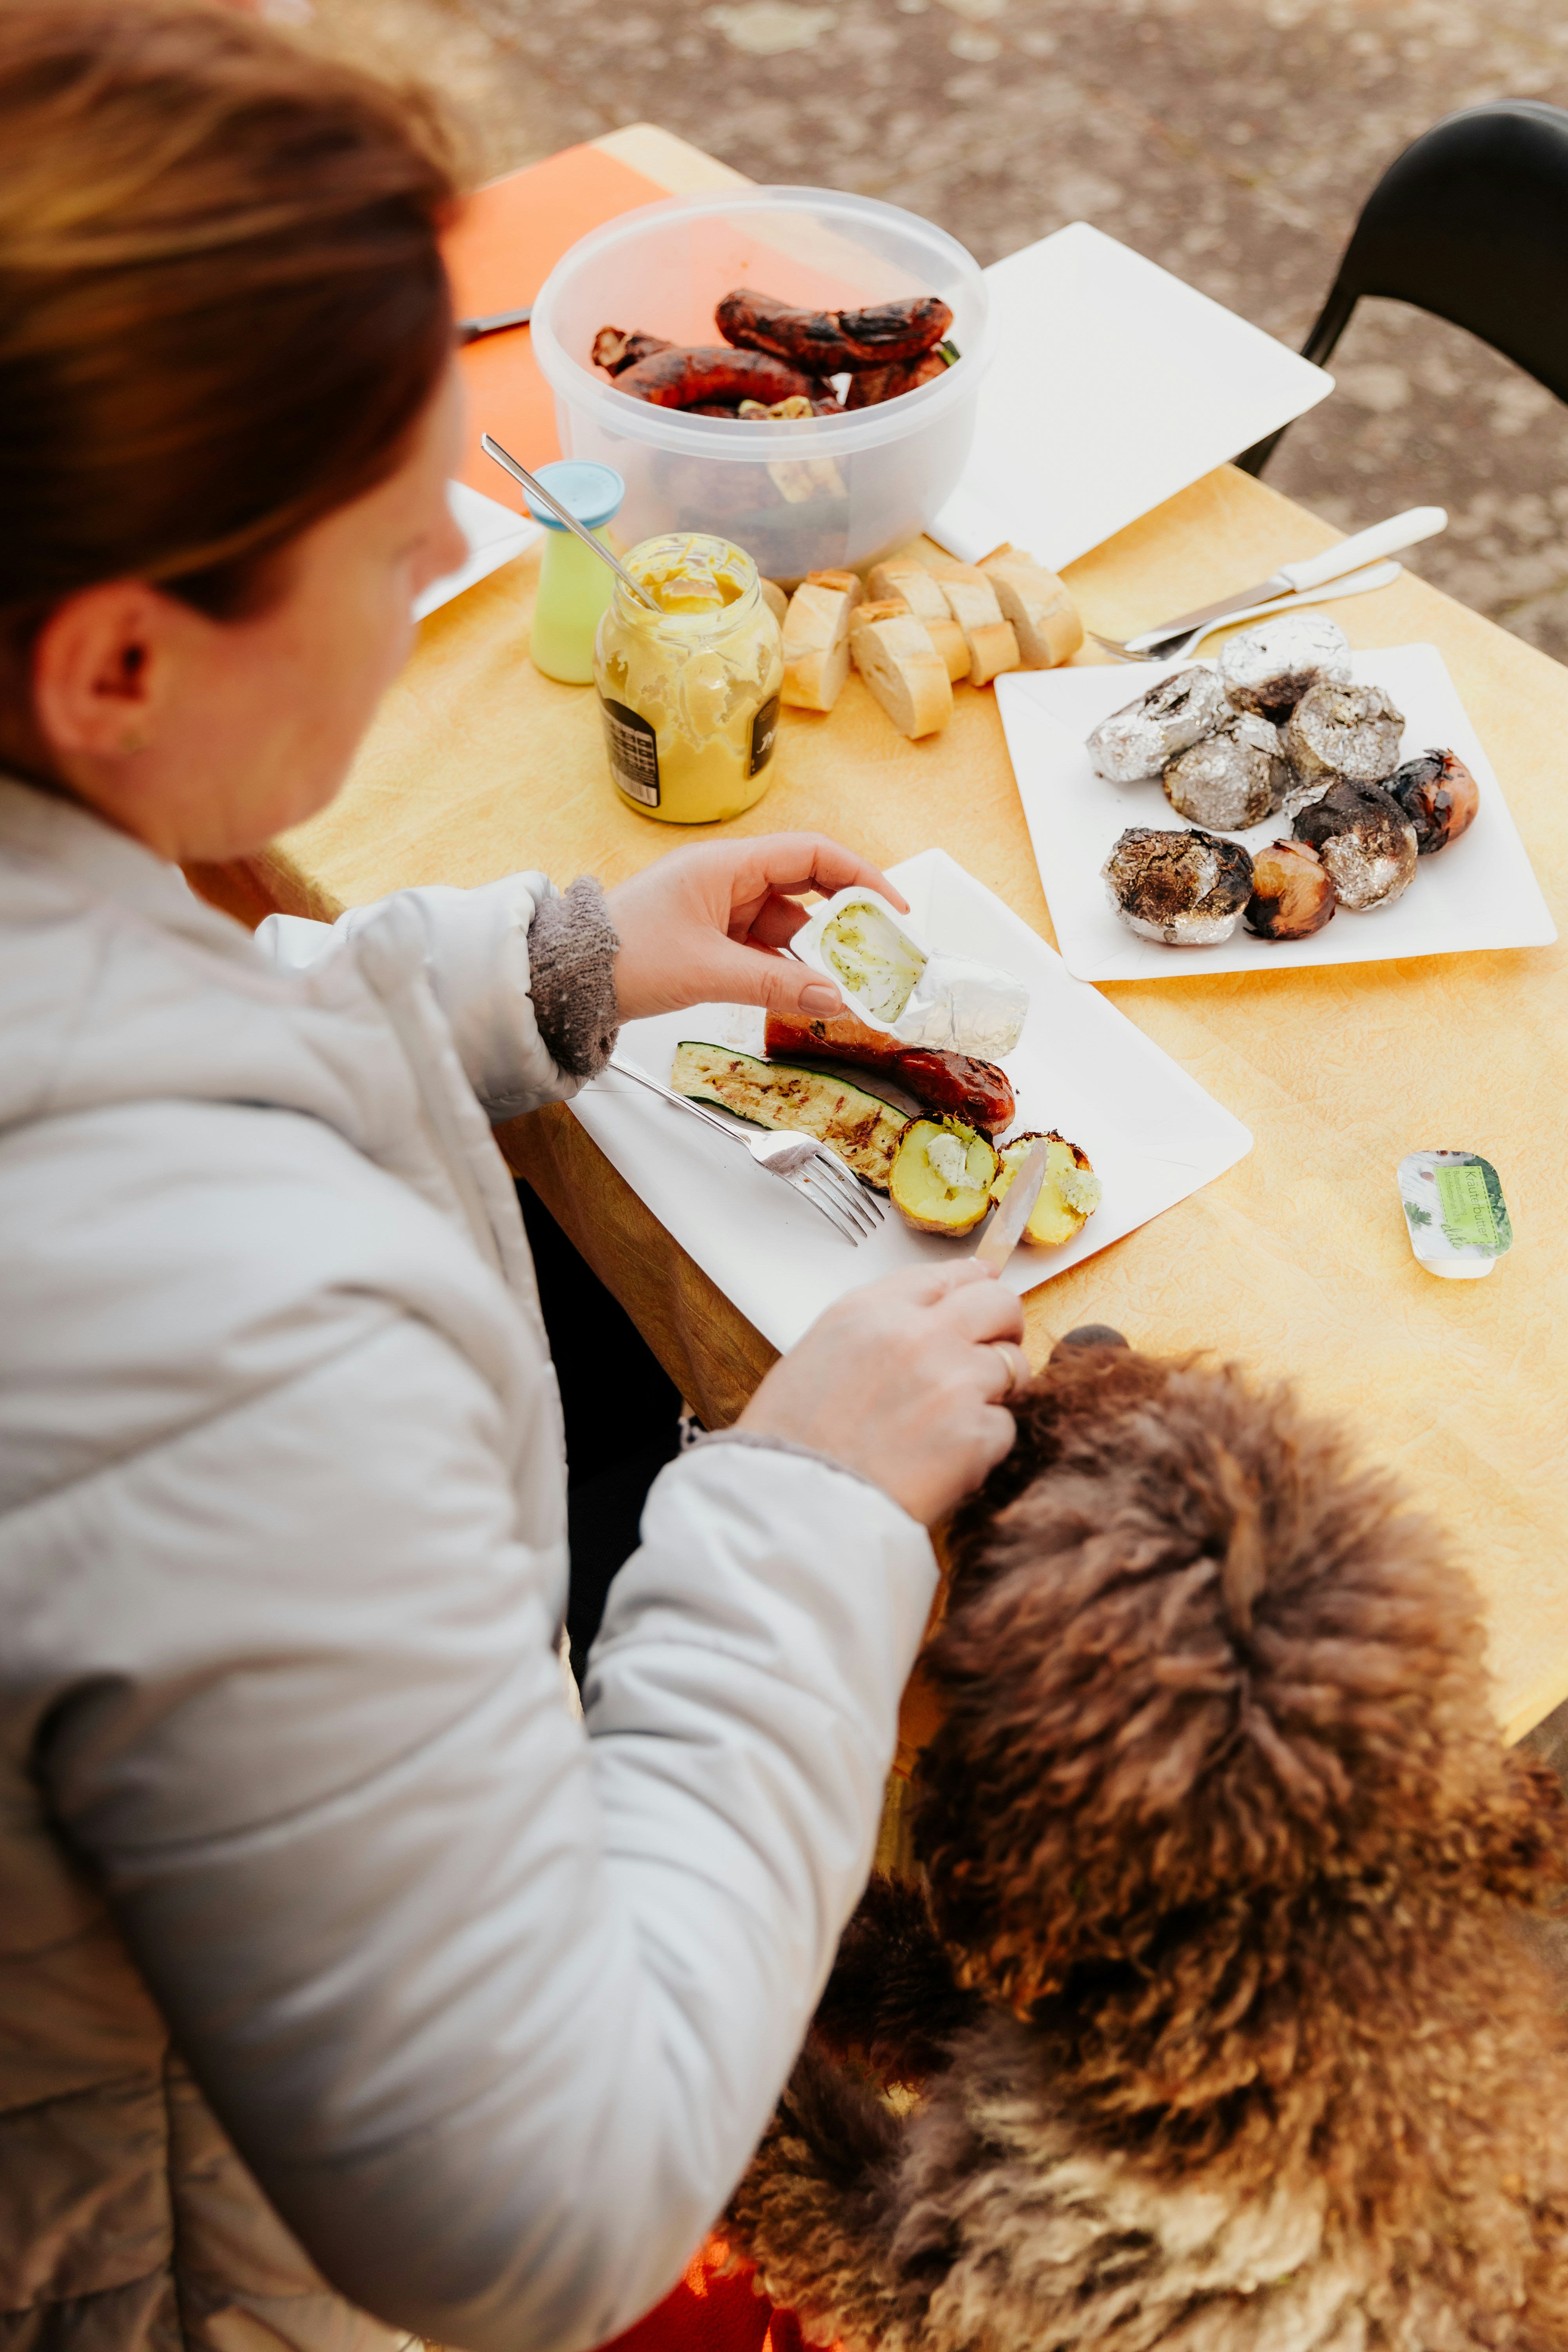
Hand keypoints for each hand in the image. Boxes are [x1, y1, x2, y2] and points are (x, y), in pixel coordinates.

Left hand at [605, 834, 907, 1024]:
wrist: (567, 978)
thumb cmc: (622, 957)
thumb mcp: (707, 972)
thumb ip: (775, 985)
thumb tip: (832, 998)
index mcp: (725, 865)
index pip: (811, 853)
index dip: (858, 876)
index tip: (891, 908)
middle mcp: (725, 879)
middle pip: (804, 888)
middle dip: (843, 922)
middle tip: (877, 955)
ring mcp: (717, 909)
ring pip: (785, 925)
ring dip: (814, 954)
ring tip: (845, 985)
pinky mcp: (709, 938)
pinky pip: (762, 948)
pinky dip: (786, 969)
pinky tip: (806, 992)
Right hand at [739, 1262, 1026, 1524]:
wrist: (793, 1507)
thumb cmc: (793, 1440)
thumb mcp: (820, 1353)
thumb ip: (880, 1325)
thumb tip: (937, 1310)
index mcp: (872, 1312)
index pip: (946, 1275)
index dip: (972, 1284)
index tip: (982, 1291)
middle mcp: (919, 1335)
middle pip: (998, 1303)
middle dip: (1004, 1326)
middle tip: (991, 1354)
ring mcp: (953, 1382)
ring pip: (1012, 1366)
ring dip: (992, 1392)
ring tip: (948, 1423)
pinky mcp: (975, 1434)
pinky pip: (1004, 1427)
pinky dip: (982, 1445)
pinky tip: (941, 1461)